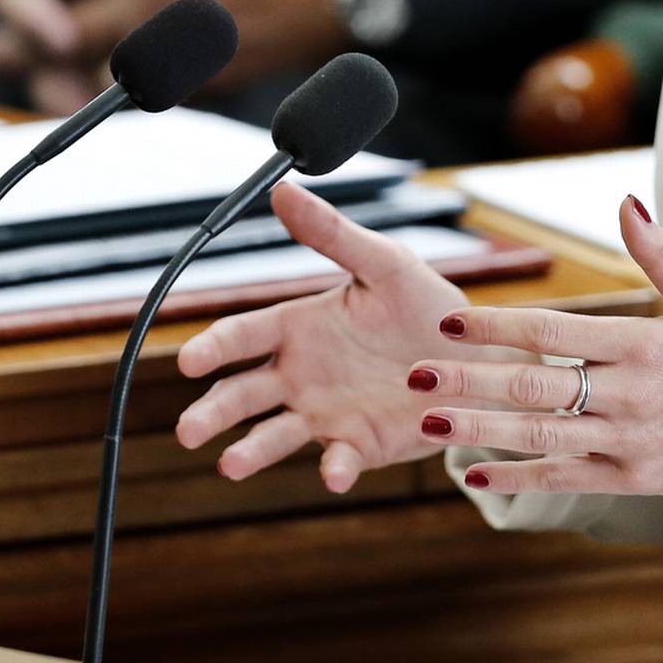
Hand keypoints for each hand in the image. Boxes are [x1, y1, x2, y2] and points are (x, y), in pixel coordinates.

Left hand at [51, 0, 355, 87]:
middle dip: (14, 41)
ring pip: (95, 70)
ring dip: (59, 77)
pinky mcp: (202, 78)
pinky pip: (148, 92)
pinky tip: (111, 90)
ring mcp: (173, 46)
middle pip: (57, 28)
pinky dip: (124, 92)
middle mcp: (146, 0)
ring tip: (33, 84)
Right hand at [173, 184, 469, 491]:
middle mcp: (300, 375)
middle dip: (213, 411)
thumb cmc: (423, 305)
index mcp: (298, 327)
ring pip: (275, 434)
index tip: (190, 361)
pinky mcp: (359, 445)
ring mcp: (325, 414)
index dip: (214, 348)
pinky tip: (332, 473)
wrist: (474, 355)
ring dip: (251, 451)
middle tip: (188, 430)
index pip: (242, 337)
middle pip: (243, 393)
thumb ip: (332, 233)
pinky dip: (334, 468)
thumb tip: (283, 189)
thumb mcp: (383, 262)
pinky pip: (340, 460)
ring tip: (230, 464)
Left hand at [417, 198, 662, 531]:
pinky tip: (472, 473)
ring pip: (538, 436)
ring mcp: (628, 441)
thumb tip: (623, 201)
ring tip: (425, 423)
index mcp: (643, 344)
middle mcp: (630, 394)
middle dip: (466, 381)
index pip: (551, 331)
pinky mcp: (633, 478)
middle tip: (413, 376)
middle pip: (532, 386)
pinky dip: (516, 476)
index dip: (495, 326)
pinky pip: (563, 476)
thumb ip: (659, 252)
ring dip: (477, 431)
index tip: (448, 320)